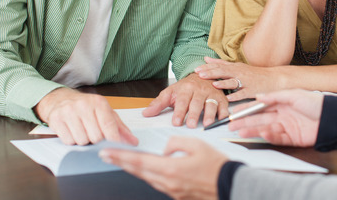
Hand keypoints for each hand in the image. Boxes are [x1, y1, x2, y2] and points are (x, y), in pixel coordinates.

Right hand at [34, 87, 137, 145]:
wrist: (61, 99)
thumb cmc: (86, 107)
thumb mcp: (105, 112)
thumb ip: (120, 128)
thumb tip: (133, 142)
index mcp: (99, 102)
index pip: (108, 125)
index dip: (113, 140)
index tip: (115, 147)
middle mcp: (83, 105)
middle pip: (96, 137)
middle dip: (96, 140)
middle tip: (94, 134)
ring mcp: (69, 112)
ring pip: (82, 140)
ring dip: (84, 141)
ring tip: (82, 131)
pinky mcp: (56, 119)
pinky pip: (68, 141)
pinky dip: (72, 140)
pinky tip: (72, 131)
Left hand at [100, 137, 226, 199]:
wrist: (230, 185)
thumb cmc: (216, 165)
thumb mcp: (196, 144)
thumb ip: (176, 143)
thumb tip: (165, 149)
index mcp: (170, 169)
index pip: (138, 162)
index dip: (121, 157)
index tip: (107, 153)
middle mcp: (168, 182)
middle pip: (138, 172)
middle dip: (120, 163)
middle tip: (106, 156)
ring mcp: (172, 191)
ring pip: (146, 178)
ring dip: (133, 169)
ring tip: (122, 161)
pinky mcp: (177, 195)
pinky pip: (157, 183)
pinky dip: (147, 175)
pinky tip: (145, 170)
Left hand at [142, 73, 227, 127]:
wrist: (202, 75)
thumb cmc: (185, 88)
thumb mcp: (170, 92)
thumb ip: (158, 103)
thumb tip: (145, 113)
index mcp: (185, 88)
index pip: (181, 101)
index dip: (179, 112)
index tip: (176, 122)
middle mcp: (199, 90)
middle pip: (196, 103)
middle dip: (194, 114)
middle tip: (190, 125)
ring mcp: (211, 93)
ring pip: (211, 103)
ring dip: (209, 114)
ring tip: (206, 123)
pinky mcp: (221, 98)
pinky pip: (224, 105)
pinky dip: (224, 112)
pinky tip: (221, 119)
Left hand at [195, 57, 286, 101]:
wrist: (273, 79)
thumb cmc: (254, 74)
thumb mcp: (237, 66)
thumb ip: (221, 63)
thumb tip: (206, 58)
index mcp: (234, 67)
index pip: (218, 66)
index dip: (207, 67)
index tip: (196, 69)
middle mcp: (239, 72)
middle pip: (223, 72)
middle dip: (211, 73)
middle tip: (200, 74)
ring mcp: (246, 81)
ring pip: (233, 82)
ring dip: (223, 83)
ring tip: (213, 84)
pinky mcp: (252, 90)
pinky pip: (244, 93)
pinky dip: (236, 95)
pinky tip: (229, 98)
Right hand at [229, 89, 322, 146]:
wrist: (332, 117)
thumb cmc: (316, 103)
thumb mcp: (294, 94)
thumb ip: (275, 96)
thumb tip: (259, 97)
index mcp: (282, 104)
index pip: (260, 107)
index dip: (247, 110)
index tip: (234, 113)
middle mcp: (282, 116)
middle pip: (260, 119)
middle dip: (245, 122)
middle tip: (231, 125)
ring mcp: (287, 127)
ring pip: (266, 129)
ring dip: (253, 130)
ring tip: (241, 132)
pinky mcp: (293, 138)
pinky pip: (277, 138)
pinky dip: (269, 136)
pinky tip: (261, 134)